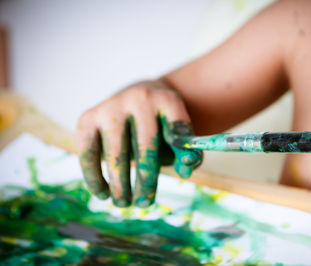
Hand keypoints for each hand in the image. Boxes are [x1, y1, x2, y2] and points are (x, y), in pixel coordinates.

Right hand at [76, 80, 201, 207]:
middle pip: (145, 145)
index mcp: (167, 100)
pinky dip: (94, 177)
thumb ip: (187, 153)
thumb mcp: (178, 135)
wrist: (138, 97)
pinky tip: (103, 194)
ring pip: (115, 153)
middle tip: (145, 203)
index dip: (182, 150)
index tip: (184, 175)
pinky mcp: (87, 117)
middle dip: (146, 180)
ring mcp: (111, 106)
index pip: (178, 127)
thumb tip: (185, 170)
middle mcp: (139, 98)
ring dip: (119, 184)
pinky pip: (88, 152)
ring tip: (123, 203)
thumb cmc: (161, 126)